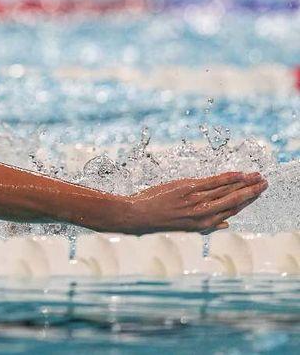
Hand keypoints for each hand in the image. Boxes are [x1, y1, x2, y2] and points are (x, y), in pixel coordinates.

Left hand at [121, 171, 266, 234]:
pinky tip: (239, 174)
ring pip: (227, 190)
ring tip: (257, 176)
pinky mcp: (188, 189)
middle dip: (251, 192)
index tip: (256, 195)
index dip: (246, 202)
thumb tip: (226, 225)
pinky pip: (214, 182)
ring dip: (244, 183)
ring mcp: (197, 201)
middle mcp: (204, 214)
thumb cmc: (159, 220)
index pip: (231, 212)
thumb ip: (208, 225)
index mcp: (204, 224)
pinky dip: (228, 178)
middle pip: (234, 201)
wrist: (138, 215)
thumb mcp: (186, 228)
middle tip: (264, 183)